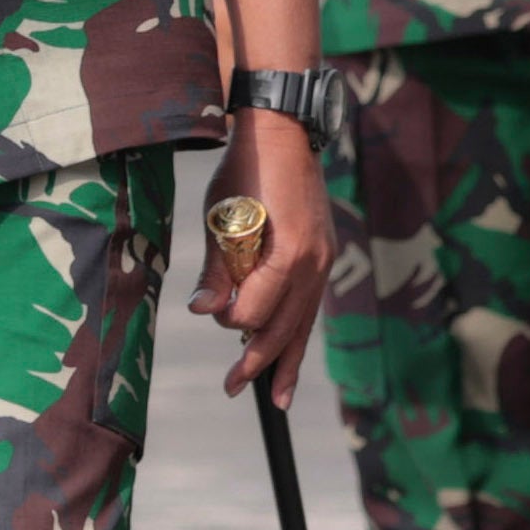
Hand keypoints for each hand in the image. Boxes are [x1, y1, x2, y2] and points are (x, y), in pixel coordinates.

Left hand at [189, 107, 330, 404]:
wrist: (284, 132)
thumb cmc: (245, 170)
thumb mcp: (221, 216)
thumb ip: (216, 268)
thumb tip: (205, 311)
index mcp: (289, 253)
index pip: (255, 310)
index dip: (230, 318)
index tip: (213, 312)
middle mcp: (314, 262)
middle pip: (285, 327)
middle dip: (259, 362)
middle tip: (233, 388)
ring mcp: (324, 260)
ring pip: (304, 323)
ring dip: (288, 360)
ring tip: (279, 398)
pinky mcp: (324, 256)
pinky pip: (309, 305)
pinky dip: (298, 332)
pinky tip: (290, 355)